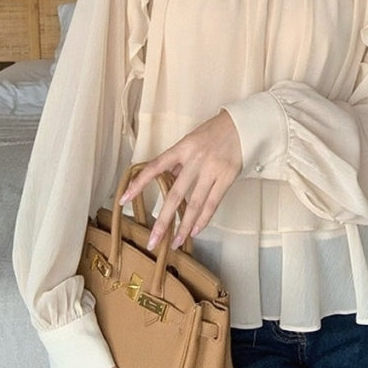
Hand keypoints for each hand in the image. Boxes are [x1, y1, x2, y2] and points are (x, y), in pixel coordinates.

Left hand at [120, 111, 241, 251]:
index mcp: (182, 148)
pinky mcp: (226, 178)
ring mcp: (212, 170)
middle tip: (153, 240)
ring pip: (194, 204)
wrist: (243, 125)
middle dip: (163, 220)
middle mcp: (195, 160)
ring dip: (184, 226)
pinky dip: (203, 219)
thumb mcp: (191, 140)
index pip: (155, 166)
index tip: (124, 199)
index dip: (139, 183)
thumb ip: (179, 159)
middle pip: (175, 195)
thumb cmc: (214, 131)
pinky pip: (212, 203)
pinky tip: (195, 231)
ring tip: (175, 242)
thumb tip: (167, 177)